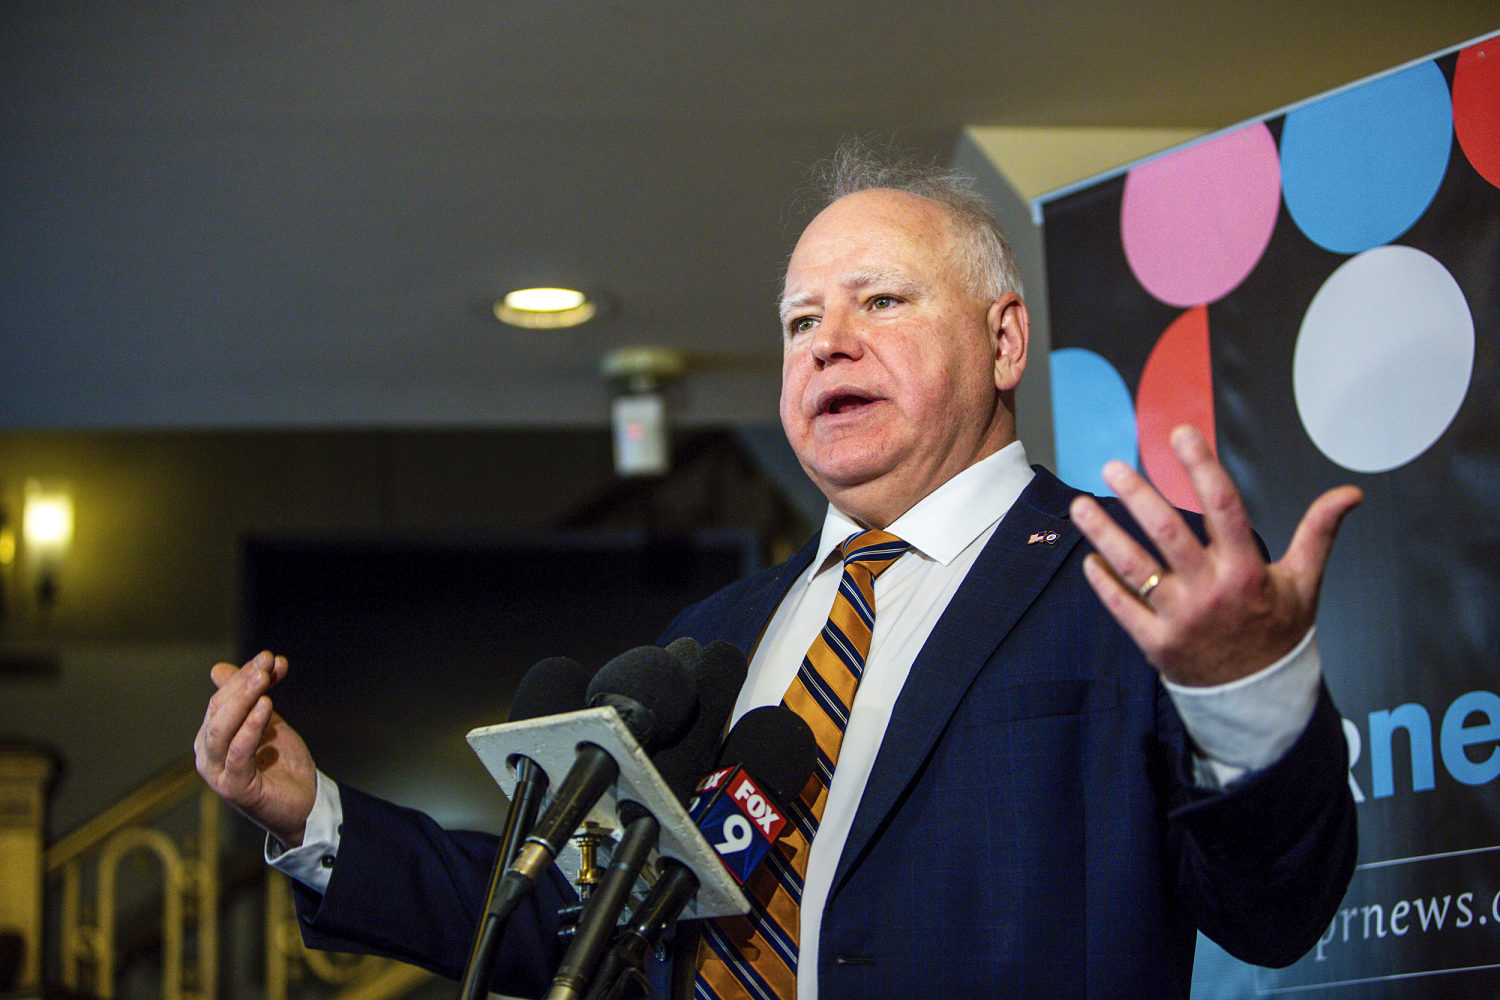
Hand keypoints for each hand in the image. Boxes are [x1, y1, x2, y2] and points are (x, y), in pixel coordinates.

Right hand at [193, 650, 316, 844]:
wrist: (305, 801)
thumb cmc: (282, 762)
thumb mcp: (267, 721)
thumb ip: (250, 696)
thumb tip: (218, 668)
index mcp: (211, 737)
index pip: (221, 699)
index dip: (244, 675)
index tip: (271, 658)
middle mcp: (207, 754)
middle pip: (218, 710)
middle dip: (243, 683)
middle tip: (267, 663)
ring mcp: (217, 772)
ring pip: (221, 729)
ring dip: (243, 699)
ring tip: (264, 678)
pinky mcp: (233, 787)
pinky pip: (237, 752)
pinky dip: (250, 727)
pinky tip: (265, 706)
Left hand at [1069, 425, 1361, 686]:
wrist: (1259, 697)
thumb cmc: (1278, 631)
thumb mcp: (1305, 582)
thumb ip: (1320, 533)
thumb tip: (1350, 494)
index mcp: (1247, 571)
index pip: (1223, 507)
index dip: (1202, 468)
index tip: (1181, 436)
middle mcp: (1210, 591)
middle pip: (1168, 533)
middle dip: (1137, 496)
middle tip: (1112, 466)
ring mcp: (1179, 618)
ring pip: (1134, 568)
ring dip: (1103, 534)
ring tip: (1080, 505)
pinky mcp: (1155, 643)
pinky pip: (1122, 607)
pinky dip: (1102, 583)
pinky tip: (1088, 559)